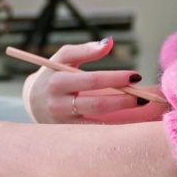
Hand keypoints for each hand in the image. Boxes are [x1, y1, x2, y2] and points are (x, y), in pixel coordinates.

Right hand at [21, 38, 155, 123]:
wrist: (32, 101)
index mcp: (58, 80)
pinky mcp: (67, 134)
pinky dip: (113, 129)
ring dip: (122, 114)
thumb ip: (86, 50)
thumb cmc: (53, 74)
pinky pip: (93, 132)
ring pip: (97, 121)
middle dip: (124, 99)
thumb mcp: (63, 57)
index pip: (91, 79)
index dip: (115, 77)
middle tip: (144, 95)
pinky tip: (130, 123)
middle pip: (97, 103)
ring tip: (140, 105)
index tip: (136, 75)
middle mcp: (58, 102)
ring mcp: (63, 121)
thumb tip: (110, 42)